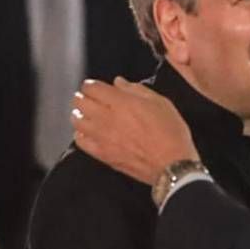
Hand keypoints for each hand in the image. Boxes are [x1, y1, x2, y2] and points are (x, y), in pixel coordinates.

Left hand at [69, 79, 197, 186]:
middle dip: (83, 97)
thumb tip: (120, 83)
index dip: (91, 84)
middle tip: (89, 98)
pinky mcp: (102, 154)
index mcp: (121, 102)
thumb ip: (137, 90)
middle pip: (79, 101)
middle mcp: (107, 117)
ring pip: (76, 120)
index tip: (95, 87)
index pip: (92, 87)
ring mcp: (102, 137)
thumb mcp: (161, 103)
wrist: (172, 165)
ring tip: (86, 114)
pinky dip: (81, 134)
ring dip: (80, 114)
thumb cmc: (171, 134)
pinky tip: (88, 133)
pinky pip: (80, 141)